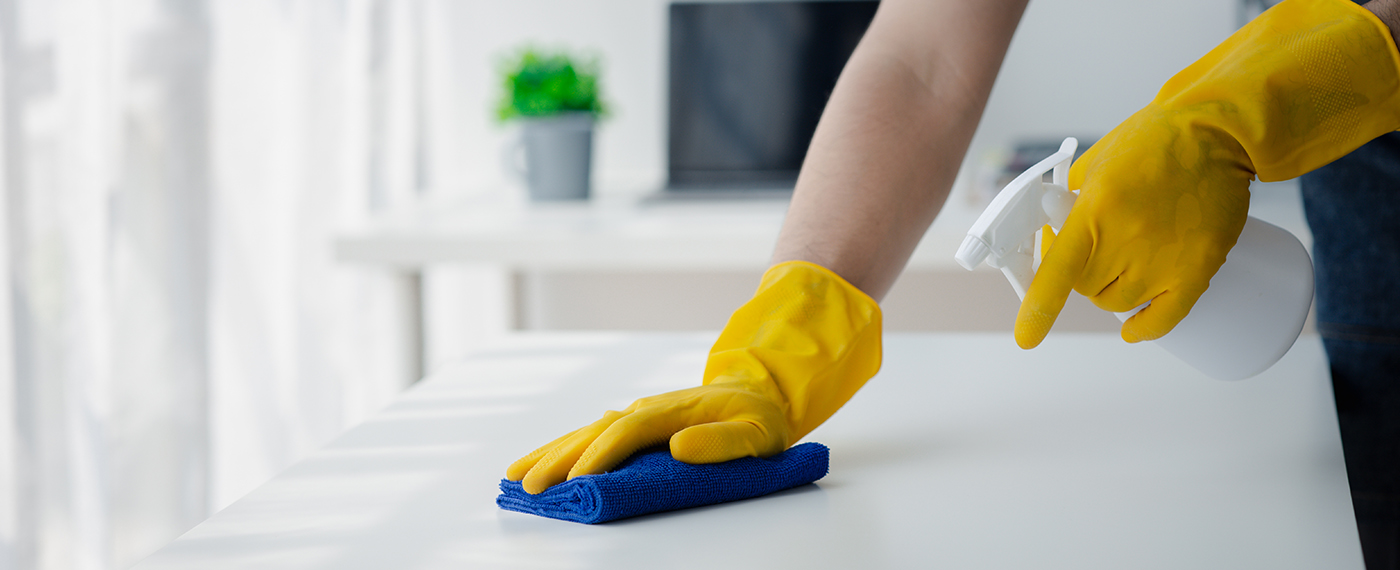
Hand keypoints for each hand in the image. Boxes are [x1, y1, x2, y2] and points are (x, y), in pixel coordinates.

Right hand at [506, 383, 789, 494]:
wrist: (757, 392)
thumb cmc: (758, 419)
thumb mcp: (757, 434)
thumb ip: (721, 442)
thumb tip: (677, 447)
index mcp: (674, 411)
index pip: (629, 431)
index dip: (601, 454)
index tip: (577, 479)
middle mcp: (648, 408)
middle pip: (595, 431)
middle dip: (560, 458)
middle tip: (529, 484)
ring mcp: (638, 413)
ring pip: (586, 432)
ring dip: (551, 452)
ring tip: (516, 474)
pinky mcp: (634, 422)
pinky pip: (593, 435)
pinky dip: (565, 448)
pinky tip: (543, 460)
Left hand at [1015, 0, 1399, 347]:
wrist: (1218, 131)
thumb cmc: (1154, 140)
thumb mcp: (1097, 162)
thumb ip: (1073, 198)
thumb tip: (1055, 230)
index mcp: (1097, 210)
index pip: (1059, 272)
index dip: (1039, 308)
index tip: (1027, 338)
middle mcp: (1128, 239)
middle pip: (1086, 288)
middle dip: (1081, 275)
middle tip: (1092, 254)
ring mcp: (1166, 259)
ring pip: (1118, 303)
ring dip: (1111, 293)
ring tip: (1120, 268)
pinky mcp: (1198, 268)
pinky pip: (1165, 317)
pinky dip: (1145, 327)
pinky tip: (1132, 329)